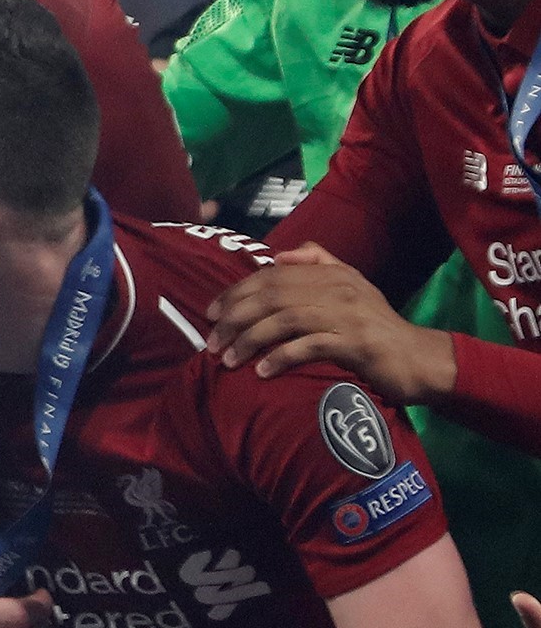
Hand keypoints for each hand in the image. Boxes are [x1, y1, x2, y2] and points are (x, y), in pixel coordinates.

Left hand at [202, 244, 455, 398]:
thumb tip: (279, 255)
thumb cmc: (374, 328)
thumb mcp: (350, 289)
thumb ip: (318, 264)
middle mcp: (339, 288)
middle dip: (235, 317)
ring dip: (250, 340)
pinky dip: (280, 358)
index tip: (210, 313)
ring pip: (285, 320)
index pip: (272, 275)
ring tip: (227, 360)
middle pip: (273, 295)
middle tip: (211, 341)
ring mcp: (348, 315)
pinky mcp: (356, 343)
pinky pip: (309, 346)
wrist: (418, 358)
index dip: (236, 292)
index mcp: (333, 273)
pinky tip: (261, 372)